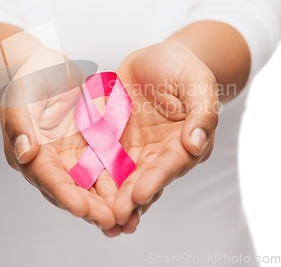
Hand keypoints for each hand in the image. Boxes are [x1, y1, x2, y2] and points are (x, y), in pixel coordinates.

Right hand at [0, 48, 117, 229]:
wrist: (47, 67)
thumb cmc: (31, 76)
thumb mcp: (22, 94)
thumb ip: (20, 123)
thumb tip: (24, 154)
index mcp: (30, 151)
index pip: (47, 176)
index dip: (64, 193)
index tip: (81, 208)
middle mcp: (50, 161)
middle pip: (71, 189)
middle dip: (90, 208)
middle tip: (112, 222)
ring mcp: (71, 156)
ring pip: (90, 185)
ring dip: (107, 203)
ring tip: (128, 219)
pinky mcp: (89, 149)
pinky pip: (105, 168)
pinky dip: (118, 183)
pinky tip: (137, 193)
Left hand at [107, 40, 218, 234]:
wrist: (156, 59)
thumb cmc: (181, 67)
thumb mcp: (197, 82)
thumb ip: (202, 112)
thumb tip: (196, 144)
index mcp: (184, 142)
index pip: (170, 164)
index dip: (156, 180)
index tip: (141, 194)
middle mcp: (159, 153)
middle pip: (144, 180)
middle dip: (130, 200)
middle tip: (114, 218)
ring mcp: (135, 149)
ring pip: (121, 179)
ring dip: (110, 200)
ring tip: (98, 220)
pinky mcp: (113, 142)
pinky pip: (100, 161)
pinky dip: (92, 180)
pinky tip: (79, 195)